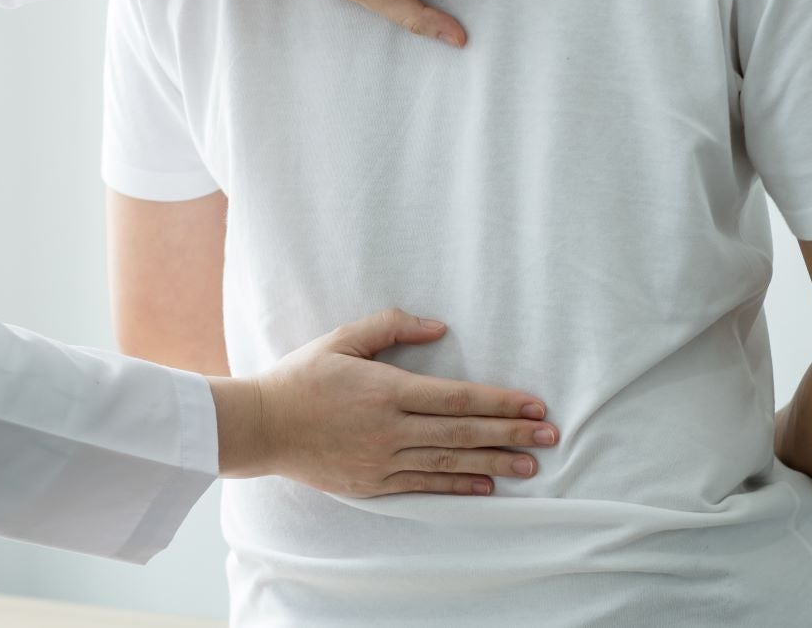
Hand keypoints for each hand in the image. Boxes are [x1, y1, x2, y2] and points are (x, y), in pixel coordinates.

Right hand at [208, 309, 557, 497]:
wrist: (261, 427)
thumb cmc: (302, 377)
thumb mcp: (342, 339)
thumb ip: (391, 326)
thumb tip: (438, 325)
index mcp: (387, 389)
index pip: (458, 398)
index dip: (500, 402)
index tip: (534, 405)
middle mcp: (390, 428)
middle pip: (463, 432)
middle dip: (511, 434)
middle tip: (550, 436)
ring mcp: (382, 460)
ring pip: (450, 463)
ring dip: (494, 464)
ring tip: (530, 466)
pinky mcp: (373, 484)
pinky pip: (424, 485)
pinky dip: (457, 486)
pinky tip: (486, 487)